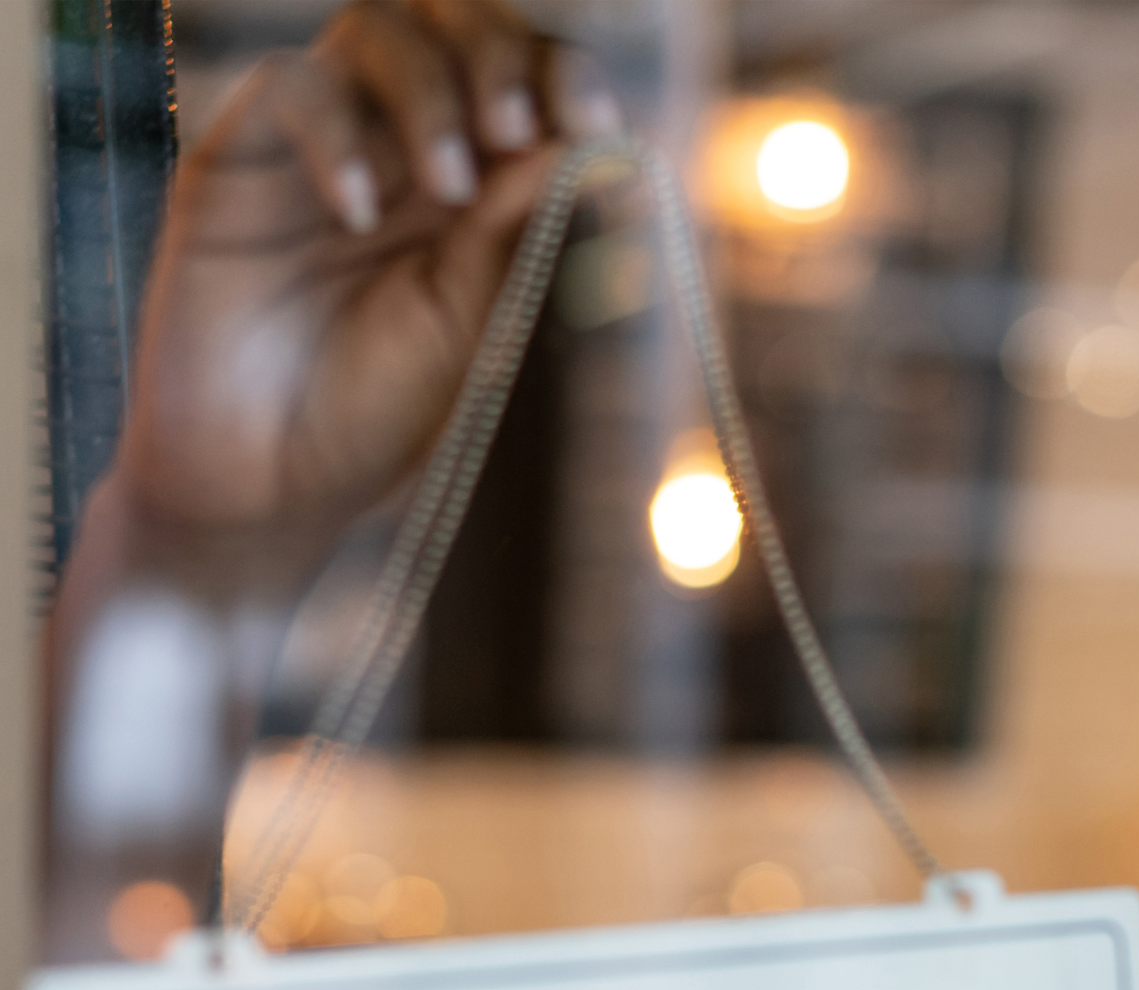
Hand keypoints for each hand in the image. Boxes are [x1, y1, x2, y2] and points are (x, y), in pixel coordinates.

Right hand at [118, 0, 620, 581]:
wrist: (266, 490)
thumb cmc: (371, 421)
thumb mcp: (467, 331)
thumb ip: (511, 240)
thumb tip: (579, 147)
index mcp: (472, 190)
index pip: (523, 82)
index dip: (561, 75)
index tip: (595, 118)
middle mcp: (399, 150)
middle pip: (449, 24)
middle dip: (497, 53)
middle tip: (515, 127)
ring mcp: (319, 147)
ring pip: (374, 32)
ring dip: (428, 91)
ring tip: (448, 188)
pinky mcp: (239, 161)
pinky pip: (291, 90)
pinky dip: (338, 136)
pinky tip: (358, 215)